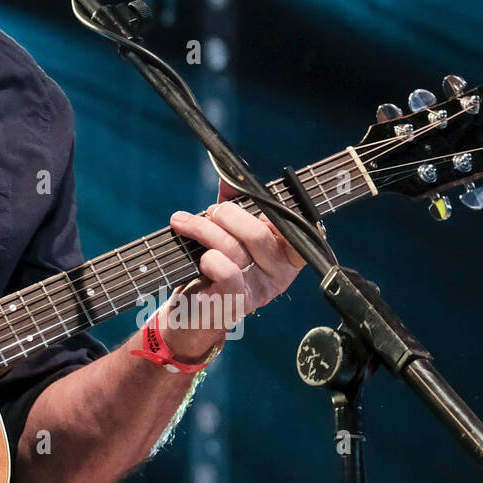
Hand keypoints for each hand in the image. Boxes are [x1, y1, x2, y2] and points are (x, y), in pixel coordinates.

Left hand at [164, 180, 305, 355]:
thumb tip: (230, 173)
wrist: (192, 309)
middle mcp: (278, 273)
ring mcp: (258, 290)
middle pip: (258, 233)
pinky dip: (210, 259)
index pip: (299, 229)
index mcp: (285, 253)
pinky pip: (226, 273)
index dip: (280, 211)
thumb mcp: (227, 230)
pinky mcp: (235, 303)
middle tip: (209, 212)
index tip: (255, 200)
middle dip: (227, 215)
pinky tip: (200, 257)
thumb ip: (234, 202)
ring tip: (183, 223)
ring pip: (235, 249)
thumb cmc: (213, 266)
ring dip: (203, 229)